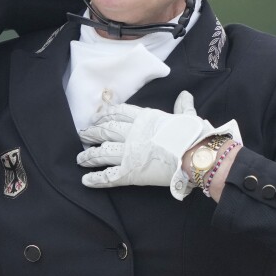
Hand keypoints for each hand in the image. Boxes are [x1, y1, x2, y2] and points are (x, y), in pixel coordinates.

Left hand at [77, 91, 220, 198]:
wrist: (195, 156)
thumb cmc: (194, 136)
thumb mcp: (187, 117)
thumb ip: (182, 107)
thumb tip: (185, 95)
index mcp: (145, 118)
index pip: (120, 112)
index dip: (106, 114)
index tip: (97, 117)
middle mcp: (132, 133)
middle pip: (106, 131)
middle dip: (92, 133)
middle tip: (82, 135)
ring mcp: (128, 153)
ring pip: (102, 152)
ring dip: (89, 156)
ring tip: (80, 158)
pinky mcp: (129, 172)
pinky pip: (108, 176)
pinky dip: (96, 179)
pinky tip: (85, 180)